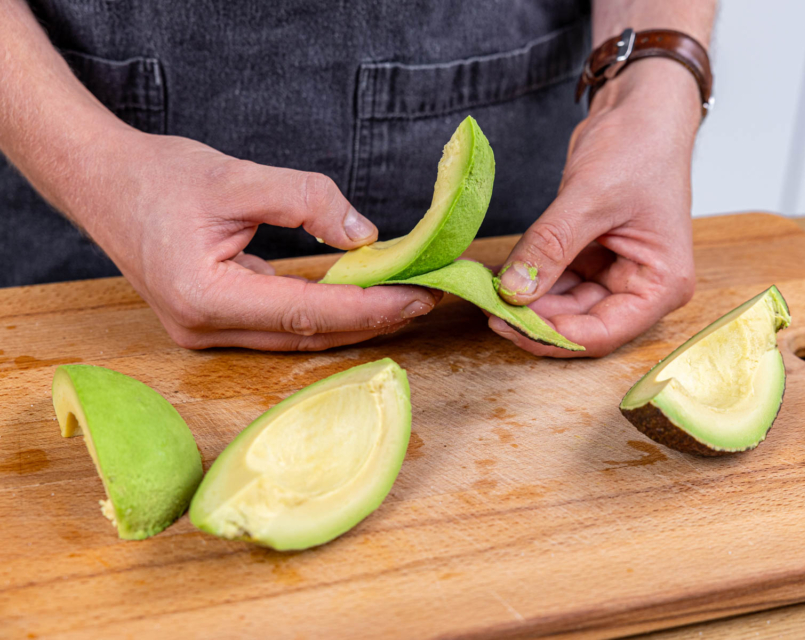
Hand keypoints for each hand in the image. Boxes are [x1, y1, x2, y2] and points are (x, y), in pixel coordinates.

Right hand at [73, 132, 438, 349]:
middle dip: (371, 319)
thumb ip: (306, 200)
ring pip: (294, 336)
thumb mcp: (237, 176)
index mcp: (203, 296)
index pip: (307, 312)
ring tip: (402, 300)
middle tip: (426, 299)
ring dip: (349, 320)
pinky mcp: (208, 325)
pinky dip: (320, 314)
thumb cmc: (157, 176)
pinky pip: (278, 326)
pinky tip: (357, 299)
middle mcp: (202, 328)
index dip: (369, 307)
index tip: (420, 296)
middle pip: (306, 334)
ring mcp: (202, 334)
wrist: (99, 182)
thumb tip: (364, 235)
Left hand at [492, 59, 701, 357]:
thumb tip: (512, 292)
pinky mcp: (592, 258)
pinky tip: (496, 275)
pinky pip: (555, 279)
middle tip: (488, 311)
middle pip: (580, 324)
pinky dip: (527, 279)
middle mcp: (642, 287)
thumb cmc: (639, 145)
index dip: (554, 337)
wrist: (641, 107)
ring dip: (526, 302)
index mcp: (661, 283)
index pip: (603, 332)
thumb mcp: (590, 197)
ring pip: (563, 305)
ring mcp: (616, 273)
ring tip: (485, 292)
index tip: (509, 325)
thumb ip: (550, 246)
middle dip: (534, 319)